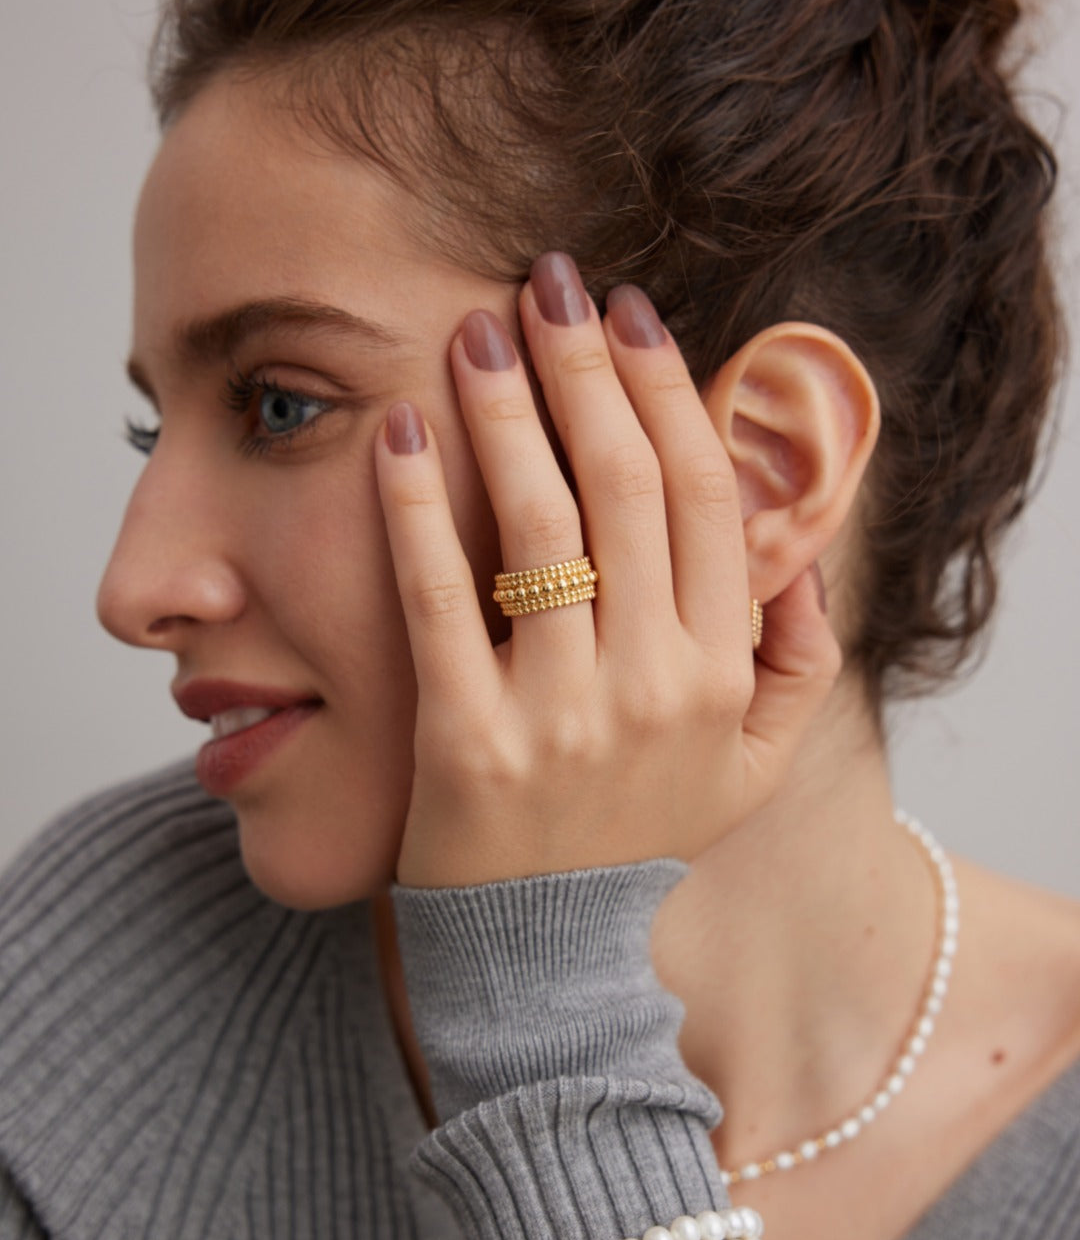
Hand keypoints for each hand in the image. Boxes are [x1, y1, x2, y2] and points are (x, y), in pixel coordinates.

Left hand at [374, 252, 840, 888]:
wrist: (544, 954)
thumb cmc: (639, 836)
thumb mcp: (751, 766)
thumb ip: (798, 661)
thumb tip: (802, 551)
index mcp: (720, 674)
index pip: (706, 499)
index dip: (670, 393)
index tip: (631, 319)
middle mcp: (652, 686)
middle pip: (626, 489)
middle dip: (585, 369)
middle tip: (545, 285)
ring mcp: (558, 715)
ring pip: (540, 528)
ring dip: (508, 411)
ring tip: (476, 332)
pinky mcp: (463, 740)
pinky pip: (439, 599)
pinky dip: (416, 508)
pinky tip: (399, 433)